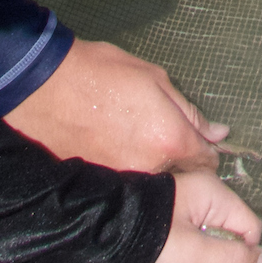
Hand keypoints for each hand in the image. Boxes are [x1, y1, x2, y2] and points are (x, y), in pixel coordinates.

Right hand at [3, 37, 226, 172]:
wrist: (43, 88)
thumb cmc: (102, 73)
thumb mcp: (154, 79)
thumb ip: (189, 111)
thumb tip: (217, 134)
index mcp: (169, 140)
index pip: (206, 161)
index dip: (207, 151)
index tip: (200, 143)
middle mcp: (149, 170)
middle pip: (183, 179)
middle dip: (183, 166)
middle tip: (167, 144)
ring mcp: (122, 185)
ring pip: (155, 188)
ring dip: (156, 174)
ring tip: (140, 150)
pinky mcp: (98, 189)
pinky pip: (127, 189)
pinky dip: (131, 178)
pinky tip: (119, 159)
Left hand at [140, 169, 261, 262]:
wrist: (99, 236)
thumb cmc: (149, 240)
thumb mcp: (196, 255)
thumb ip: (236, 260)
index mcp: (213, 194)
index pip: (250, 228)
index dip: (241, 258)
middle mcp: (202, 196)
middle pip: (227, 241)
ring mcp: (185, 208)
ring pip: (206, 248)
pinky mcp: (170, 221)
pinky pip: (188, 246)